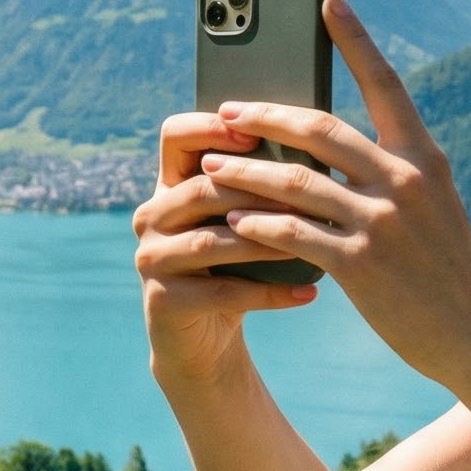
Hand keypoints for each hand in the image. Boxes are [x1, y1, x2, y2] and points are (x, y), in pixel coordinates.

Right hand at [133, 105, 320, 385]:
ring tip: (316, 240)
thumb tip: (319, 151)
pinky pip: (223, 291)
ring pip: (212, 241)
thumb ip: (258, 188)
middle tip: (312, 193)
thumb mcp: (241, 223)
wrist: (204, 342)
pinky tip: (309, 292)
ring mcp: (151, 259)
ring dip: (267, 240)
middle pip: (201, 189)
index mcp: (169, 186)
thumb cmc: (234, 270)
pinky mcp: (162, 301)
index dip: (212, 127)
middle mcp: (150, 216)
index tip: (257, 134)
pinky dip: (270, 293)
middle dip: (258, 190)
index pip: (176, 135)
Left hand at [198, 0, 470, 389]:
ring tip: (209, 168)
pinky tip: (234, 221)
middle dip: (265, 117)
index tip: (329, 2)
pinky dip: (258, 225)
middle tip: (226, 112)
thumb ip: (392, 172)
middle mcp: (404, 181)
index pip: (385, 84)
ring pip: (296, 183)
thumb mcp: (434, 207)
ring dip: (246, 173)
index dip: (356, 41)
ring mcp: (382, 223)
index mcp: (423, 158)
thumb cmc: (447, 270)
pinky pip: (294, 235)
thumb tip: (329, 148)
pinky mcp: (360, 266)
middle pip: (320, 130)